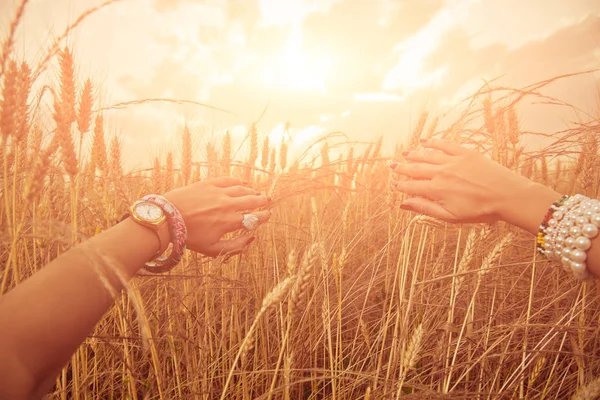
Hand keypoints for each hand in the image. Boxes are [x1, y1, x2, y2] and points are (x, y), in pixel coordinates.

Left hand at [163, 177, 270, 256]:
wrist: (166, 219)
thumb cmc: (189, 237)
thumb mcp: (212, 249)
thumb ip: (235, 247)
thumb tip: (252, 238)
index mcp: (230, 222)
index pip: (254, 218)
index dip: (263, 217)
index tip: (268, 215)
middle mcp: (227, 205)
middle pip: (252, 201)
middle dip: (262, 201)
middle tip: (267, 201)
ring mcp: (218, 193)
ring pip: (242, 189)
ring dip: (252, 191)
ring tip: (257, 192)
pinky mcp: (209, 184)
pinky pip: (228, 180)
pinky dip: (238, 180)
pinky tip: (243, 182)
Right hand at [390, 139, 533, 223]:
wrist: (508, 196)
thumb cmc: (480, 211)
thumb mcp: (450, 217)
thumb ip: (426, 209)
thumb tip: (404, 204)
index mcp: (436, 190)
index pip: (412, 186)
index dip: (401, 185)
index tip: (394, 184)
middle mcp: (441, 173)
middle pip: (416, 169)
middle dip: (402, 168)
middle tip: (392, 166)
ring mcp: (453, 161)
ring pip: (427, 155)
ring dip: (414, 154)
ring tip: (404, 153)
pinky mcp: (465, 153)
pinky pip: (445, 144)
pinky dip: (433, 141)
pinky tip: (425, 140)